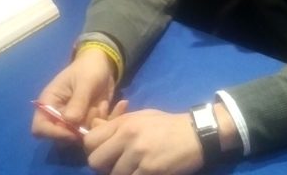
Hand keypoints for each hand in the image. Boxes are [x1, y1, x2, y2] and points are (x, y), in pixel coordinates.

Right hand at [32, 48, 121, 144]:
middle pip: (61, 137)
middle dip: (80, 130)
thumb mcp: (85, 81)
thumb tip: (71, 122)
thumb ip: (78, 101)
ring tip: (103, 105)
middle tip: (94, 112)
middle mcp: (59, 114)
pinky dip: (109, 121)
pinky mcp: (89, 121)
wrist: (103, 64)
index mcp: (50, 102)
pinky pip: (98, 130)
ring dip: (96, 124)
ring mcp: (75, 120)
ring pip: (82, 135)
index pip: (40, 128)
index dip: (54, 134)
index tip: (73, 132)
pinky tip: (119, 105)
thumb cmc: (88, 68)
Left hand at [84, 110, 203, 174]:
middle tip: (116, 166)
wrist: (197, 133)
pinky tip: (144, 173)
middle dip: (103, 167)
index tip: (104, 154)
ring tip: (134, 169)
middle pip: (95, 161)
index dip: (93, 150)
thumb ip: (116, 124)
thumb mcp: (141, 117)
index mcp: (124, 123)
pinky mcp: (151, 170)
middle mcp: (128, 137)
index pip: (89, 140)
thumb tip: (93, 128)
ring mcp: (139, 155)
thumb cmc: (167, 125)